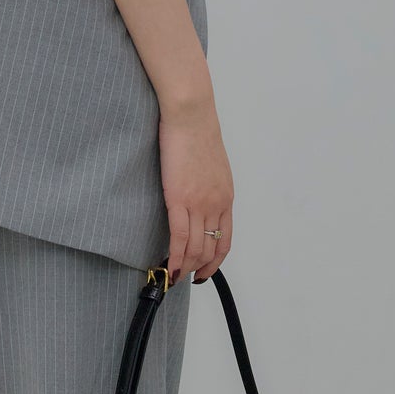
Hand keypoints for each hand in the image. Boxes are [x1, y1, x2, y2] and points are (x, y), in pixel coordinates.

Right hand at [158, 100, 233, 283]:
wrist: (191, 115)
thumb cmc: (198, 133)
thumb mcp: (213, 167)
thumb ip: (210, 188)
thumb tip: (200, 200)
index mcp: (226, 197)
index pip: (225, 241)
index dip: (214, 262)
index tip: (204, 272)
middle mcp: (217, 205)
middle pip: (209, 249)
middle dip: (197, 268)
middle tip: (183, 278)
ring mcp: (199, 203)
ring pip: (194, 248)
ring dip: (184, 267)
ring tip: (173, 276)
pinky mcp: (179, 198)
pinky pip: (178, 236)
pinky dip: (174, 256)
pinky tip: (168, 265)